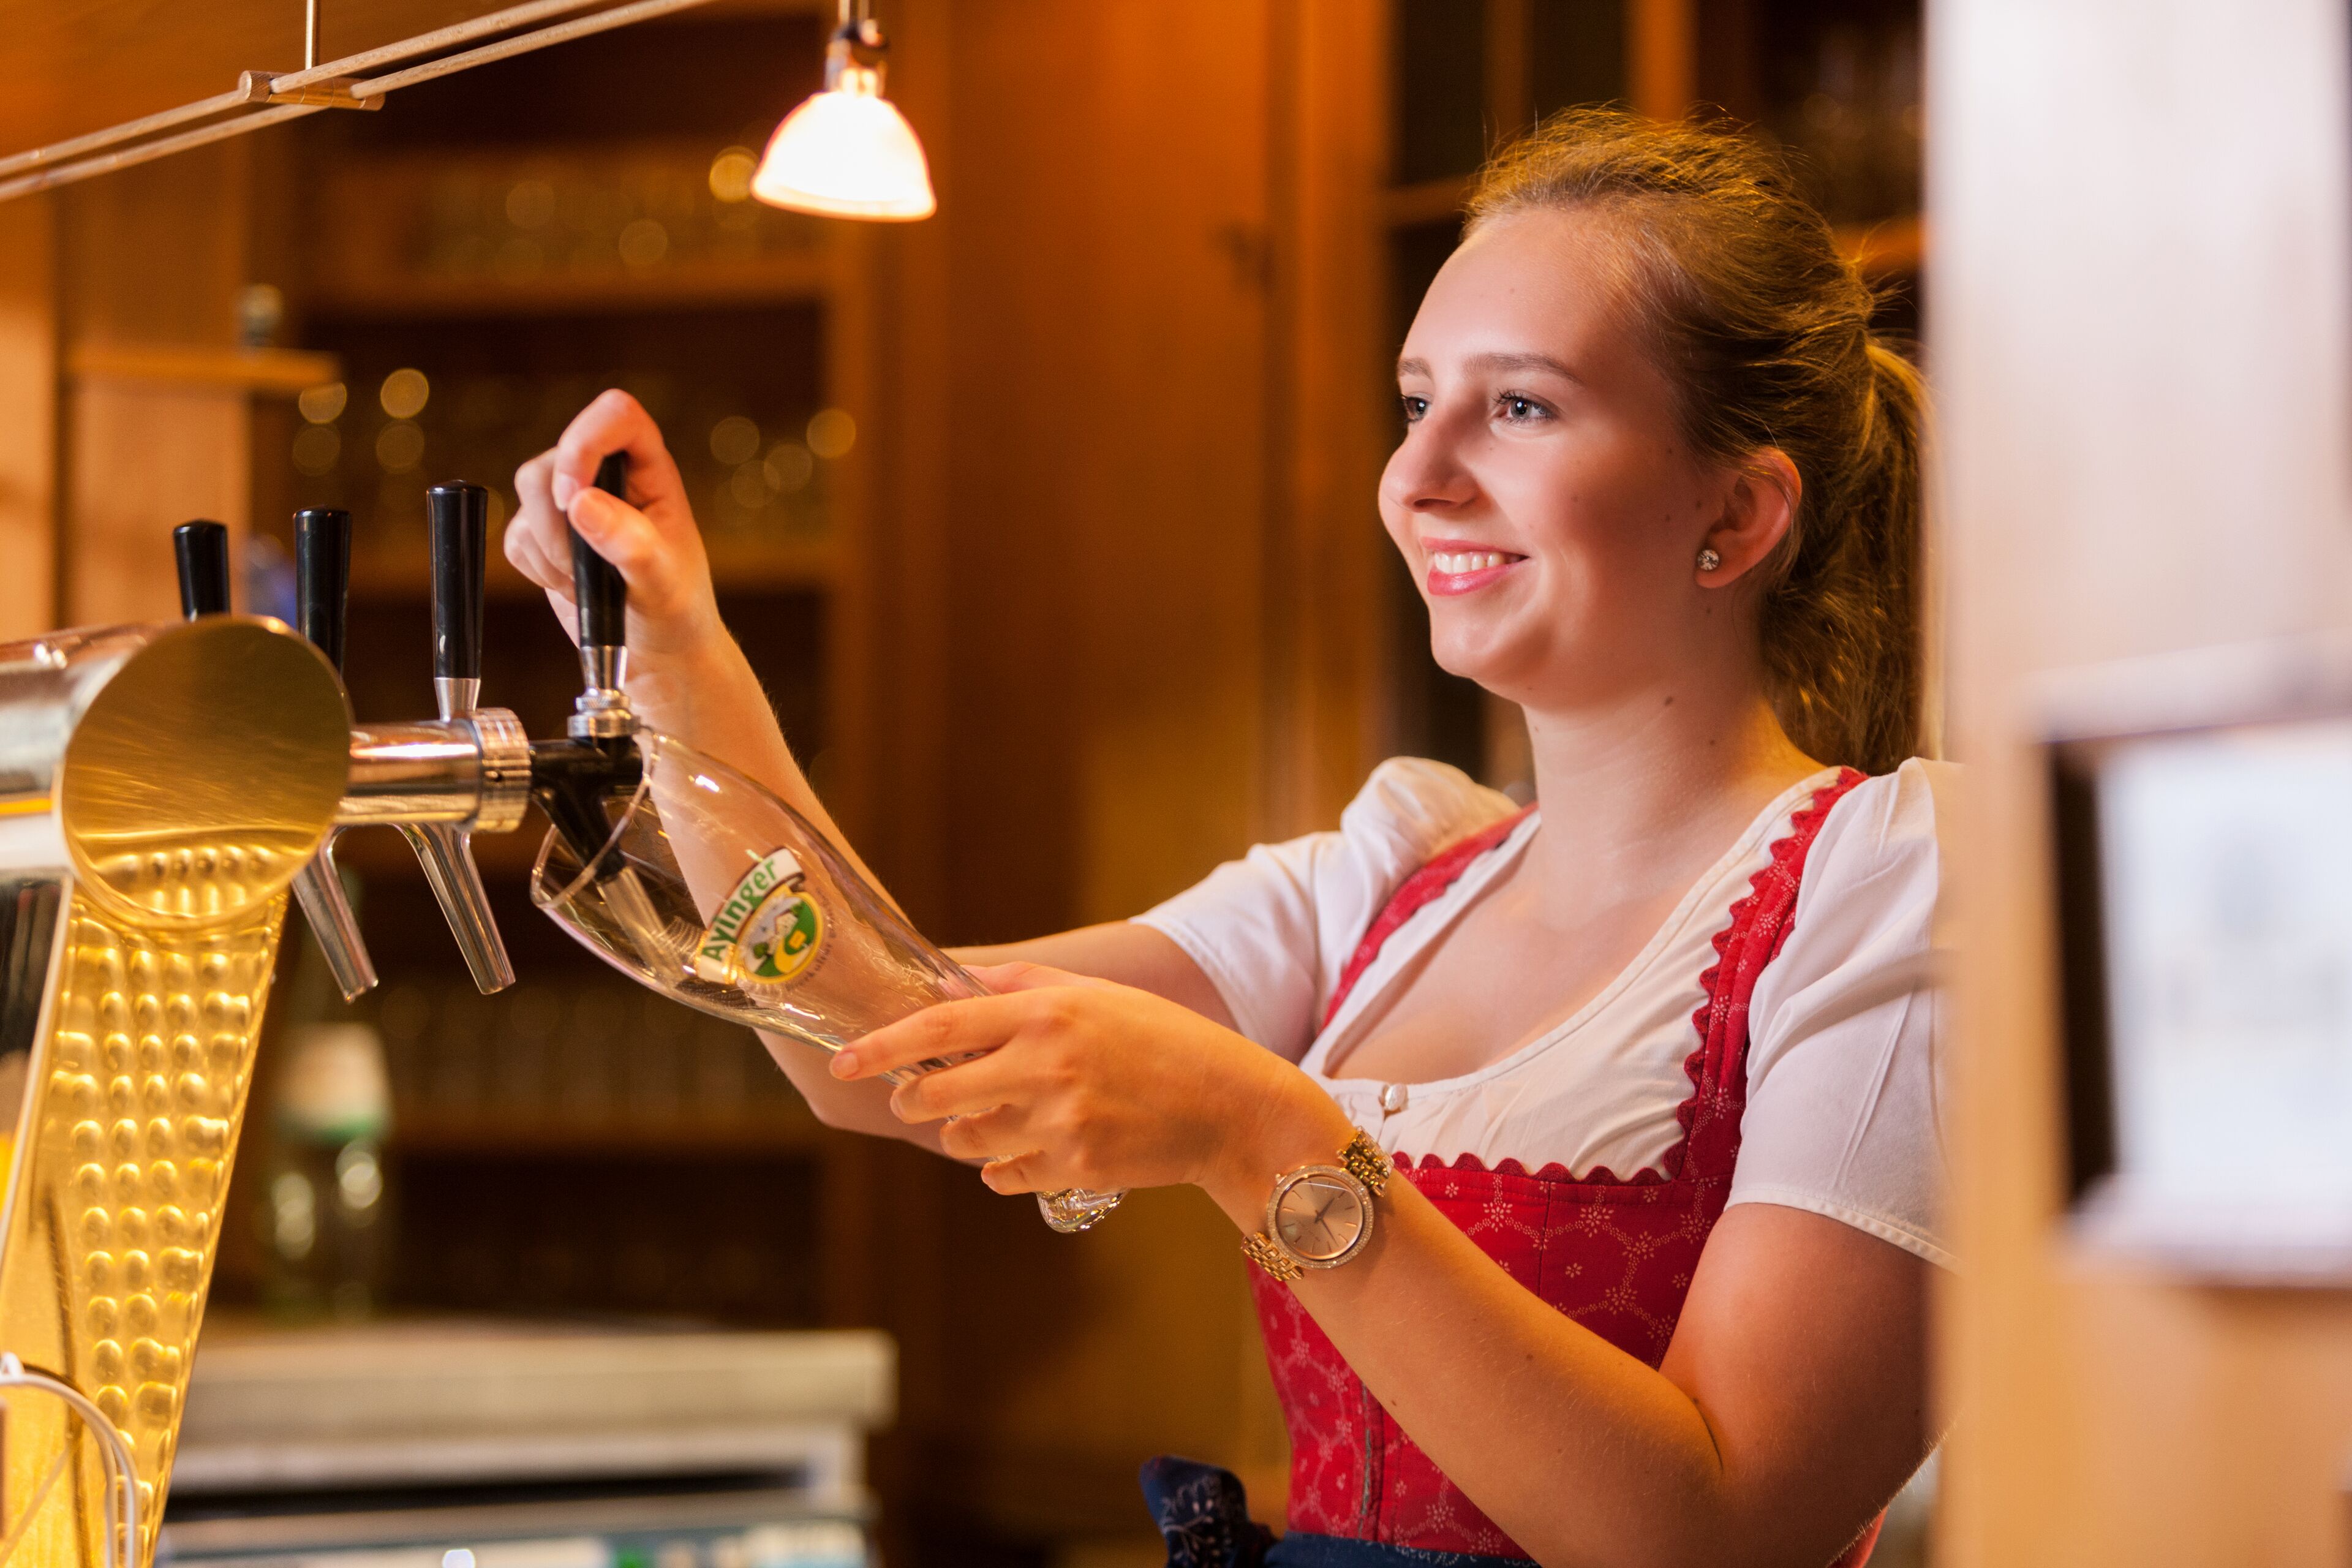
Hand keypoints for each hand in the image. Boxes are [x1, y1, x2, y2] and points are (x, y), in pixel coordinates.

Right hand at [506, 389, 727, 668]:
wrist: (658, 650)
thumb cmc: (674, 610)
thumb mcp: (661, 580)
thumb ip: (628, 541)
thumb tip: (580, 502)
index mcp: (649, 468)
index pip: (614, 415)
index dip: (583, 445)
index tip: (574, 499)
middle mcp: (608, 474)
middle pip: (550, 463)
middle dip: (556, 525)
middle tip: (585, 571)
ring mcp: (573, 501)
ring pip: (527, 496)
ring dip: (549, 552)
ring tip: (588, 585)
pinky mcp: (545, 534)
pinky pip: (516, 538)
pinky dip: (537, 570)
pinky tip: (573, 589)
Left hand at [829, 961, 1356, 1211]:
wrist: (1229, 1105)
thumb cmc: (1161, 1042)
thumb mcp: (1095, 996)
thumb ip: (1022, 987)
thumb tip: (955, 984)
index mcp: (1047, 1013)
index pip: (940, 1028)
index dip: (882, 1047)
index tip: (844, 1061)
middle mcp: (1047, 1065)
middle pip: (938, 1093)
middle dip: (914, 1099)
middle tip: (914, 1097)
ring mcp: (1061, 1122)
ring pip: (969, 1140)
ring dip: (966, 1133)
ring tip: (999, 1118)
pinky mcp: (1077, 1168)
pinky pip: (1005, 1175)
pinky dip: (1006, 1166)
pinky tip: (1038, 1146)